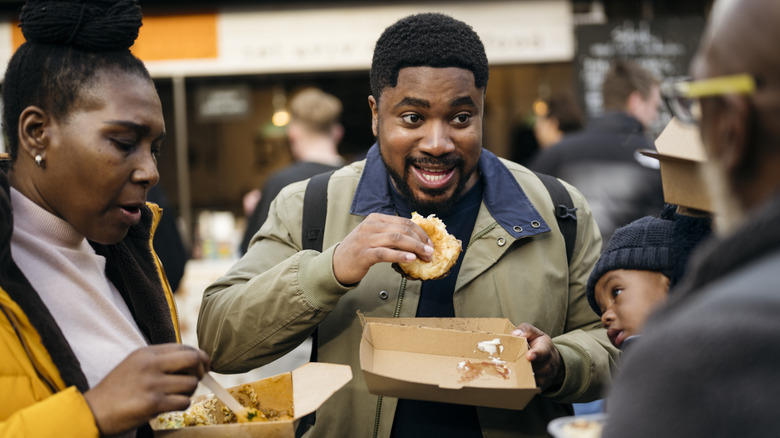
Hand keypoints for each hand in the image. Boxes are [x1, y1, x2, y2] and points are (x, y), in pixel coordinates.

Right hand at [83, 344, 210, 435]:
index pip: (185, 348)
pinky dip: (181, 405)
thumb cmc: (116, 390)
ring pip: (191, 383)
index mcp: (146, 352)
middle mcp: (151, 364)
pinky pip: (184, 402)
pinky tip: (169, 406)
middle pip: (194, 360)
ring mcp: (152, 384)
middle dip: (201, 370)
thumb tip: (195, 360)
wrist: (93, 411)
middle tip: (197, 379)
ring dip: (189, 391)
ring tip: (175, 395)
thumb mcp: (135, 364)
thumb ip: (160, 359)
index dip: (199, 357)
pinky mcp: (153, 403)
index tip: (204, 365)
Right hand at [333, 213, 433, 284]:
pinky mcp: (363, 254)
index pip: (404, 221)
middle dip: (420, 241)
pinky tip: (410, 259)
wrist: (337, 263)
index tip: (430, 243)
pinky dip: (400, 255)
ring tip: (425, 256)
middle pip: (402, 229)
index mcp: (376, 219)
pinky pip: (385, 252)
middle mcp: (371, 226)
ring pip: (396, 239)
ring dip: (415, 247)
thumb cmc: (359, 251)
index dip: (420, 232)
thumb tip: (417, 242)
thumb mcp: (374, 237)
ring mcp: (366, 239)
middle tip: (430, 252)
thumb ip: (392, 236)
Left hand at [512, 323, 564, 390]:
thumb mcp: (534, 333)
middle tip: (509, 363)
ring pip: (529, 379)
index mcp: (546, 349)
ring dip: (519, 375)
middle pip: (534, 367)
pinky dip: (520, 384)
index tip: (529, 356)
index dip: (536, 354)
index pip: (542, 352)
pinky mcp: (540, 387)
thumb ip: (525, 330)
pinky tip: (512, 379)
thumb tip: (513, 334)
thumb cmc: (540, 344)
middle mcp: (548, 365)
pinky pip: (528, 387)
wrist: (553, 361)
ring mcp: (545, 378)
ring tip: (511, 370)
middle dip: (522, 366)